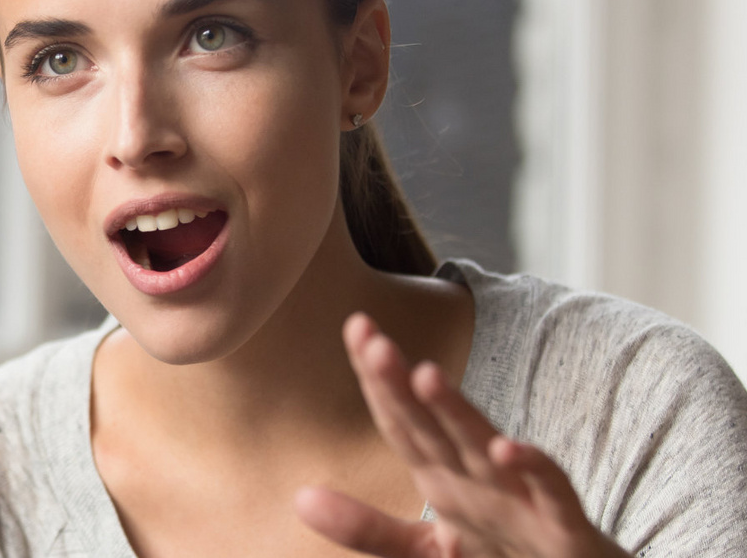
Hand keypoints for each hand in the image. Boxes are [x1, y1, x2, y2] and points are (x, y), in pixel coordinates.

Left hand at [293, 313, 630, 557]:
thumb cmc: (507, 556)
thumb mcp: (427, 548)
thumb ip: (368, 528)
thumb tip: (300, 498)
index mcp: (445, 479)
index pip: (402, 422)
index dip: (375, 380)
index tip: (355, 329)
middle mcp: (480, 480)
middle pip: (433, 427)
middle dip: (402, 384)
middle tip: (370, 338)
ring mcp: (523, 502)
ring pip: (485, 451)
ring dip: (459, 414)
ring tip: (426, 374)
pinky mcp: (564, 530)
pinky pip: (551, 496)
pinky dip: (535, 471)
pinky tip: (509, 449)